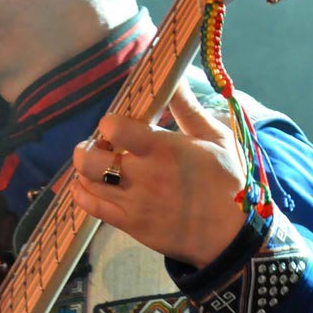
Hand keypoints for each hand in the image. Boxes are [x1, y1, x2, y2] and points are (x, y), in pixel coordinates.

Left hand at [71, 80, 246, 267]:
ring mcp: (134, 202)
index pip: (116, 129)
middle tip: (100, 148)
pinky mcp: (130, 225)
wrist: (230, 235)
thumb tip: (174, 78)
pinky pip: (91, 208)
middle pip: (91, 158)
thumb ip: (188, 109)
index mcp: (163, 150)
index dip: (109, 124)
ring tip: (96, 166)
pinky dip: (82, 194)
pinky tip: (86, 186)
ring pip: (87, 182)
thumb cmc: (226, 182)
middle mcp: (143, 176)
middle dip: (87, 148)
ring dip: (84, 170)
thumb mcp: (216, 139)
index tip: (117, 127)